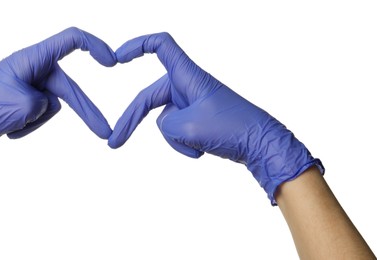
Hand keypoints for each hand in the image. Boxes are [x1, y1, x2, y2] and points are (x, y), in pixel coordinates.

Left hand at [0, 27, 116, 181]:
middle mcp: (31, 67)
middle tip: (103, 131)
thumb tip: (44, 106)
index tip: (112, 62)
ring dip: (36, 120)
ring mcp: (25, 84)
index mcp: (32, 58)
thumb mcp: (25, 107)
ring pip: (51, 105)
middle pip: (67, 87)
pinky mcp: (19, 99)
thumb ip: (46, 104)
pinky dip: (26, 124)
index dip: (95, 46)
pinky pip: (37, 114)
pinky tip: (8, 128)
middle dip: (85, 111)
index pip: (71, 40)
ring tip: (12, 125)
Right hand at [108, 33, 322, 204]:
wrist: (261, 146)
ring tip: (197, 145)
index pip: (160, 46)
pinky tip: (202, 149)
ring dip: (175, 139)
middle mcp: (188, 85)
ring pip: (164, 121)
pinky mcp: (197, 119)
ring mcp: (191, 103)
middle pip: (149, 97)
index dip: (136, 46)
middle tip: (115, 142)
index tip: (117, 58)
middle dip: (132, 121)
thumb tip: (166, 126)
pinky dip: (184, 144)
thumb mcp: (189, 129)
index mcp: (188, 75)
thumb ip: (166, 125)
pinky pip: (177, 131)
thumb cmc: (234, 128)